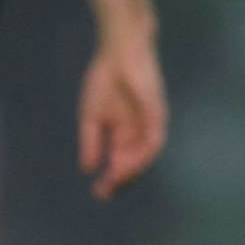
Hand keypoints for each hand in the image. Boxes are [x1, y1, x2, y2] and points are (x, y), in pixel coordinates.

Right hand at [77, 29, 166, 198]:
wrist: (118, 52)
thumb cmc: (104, 79)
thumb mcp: (91, 116)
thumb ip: (90, 142)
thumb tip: (87, 169)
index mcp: (123, 133)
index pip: (120, 163)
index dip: (110, 179)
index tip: (98, 192)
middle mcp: (139, 132)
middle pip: (133, 164)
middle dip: (120, 179)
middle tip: (105, 191)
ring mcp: (149, 124)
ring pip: (145, 155)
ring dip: (132, 170)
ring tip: (116, 180)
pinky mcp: (157, 113)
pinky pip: (154, 139)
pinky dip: (144, 153)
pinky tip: (130, 163)